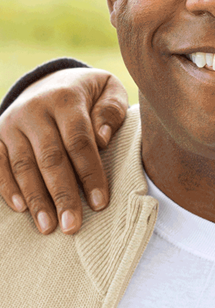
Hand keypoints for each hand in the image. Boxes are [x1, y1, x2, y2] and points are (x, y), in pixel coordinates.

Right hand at [0, 68, 128, 234]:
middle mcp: (34, 110)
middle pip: (50, 158)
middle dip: (62, 194)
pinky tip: (21, 209)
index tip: (100, 203)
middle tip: (72, 225)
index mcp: (65, 99)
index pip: (79, 141)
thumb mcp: (108, 90)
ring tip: (49, 227)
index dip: (90, 173)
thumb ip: (111, 110)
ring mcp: (12, 123)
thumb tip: (103, 139)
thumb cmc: (88, 94)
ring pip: (23, 166)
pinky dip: (7, 188)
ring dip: (36, 199)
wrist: (49, 80)